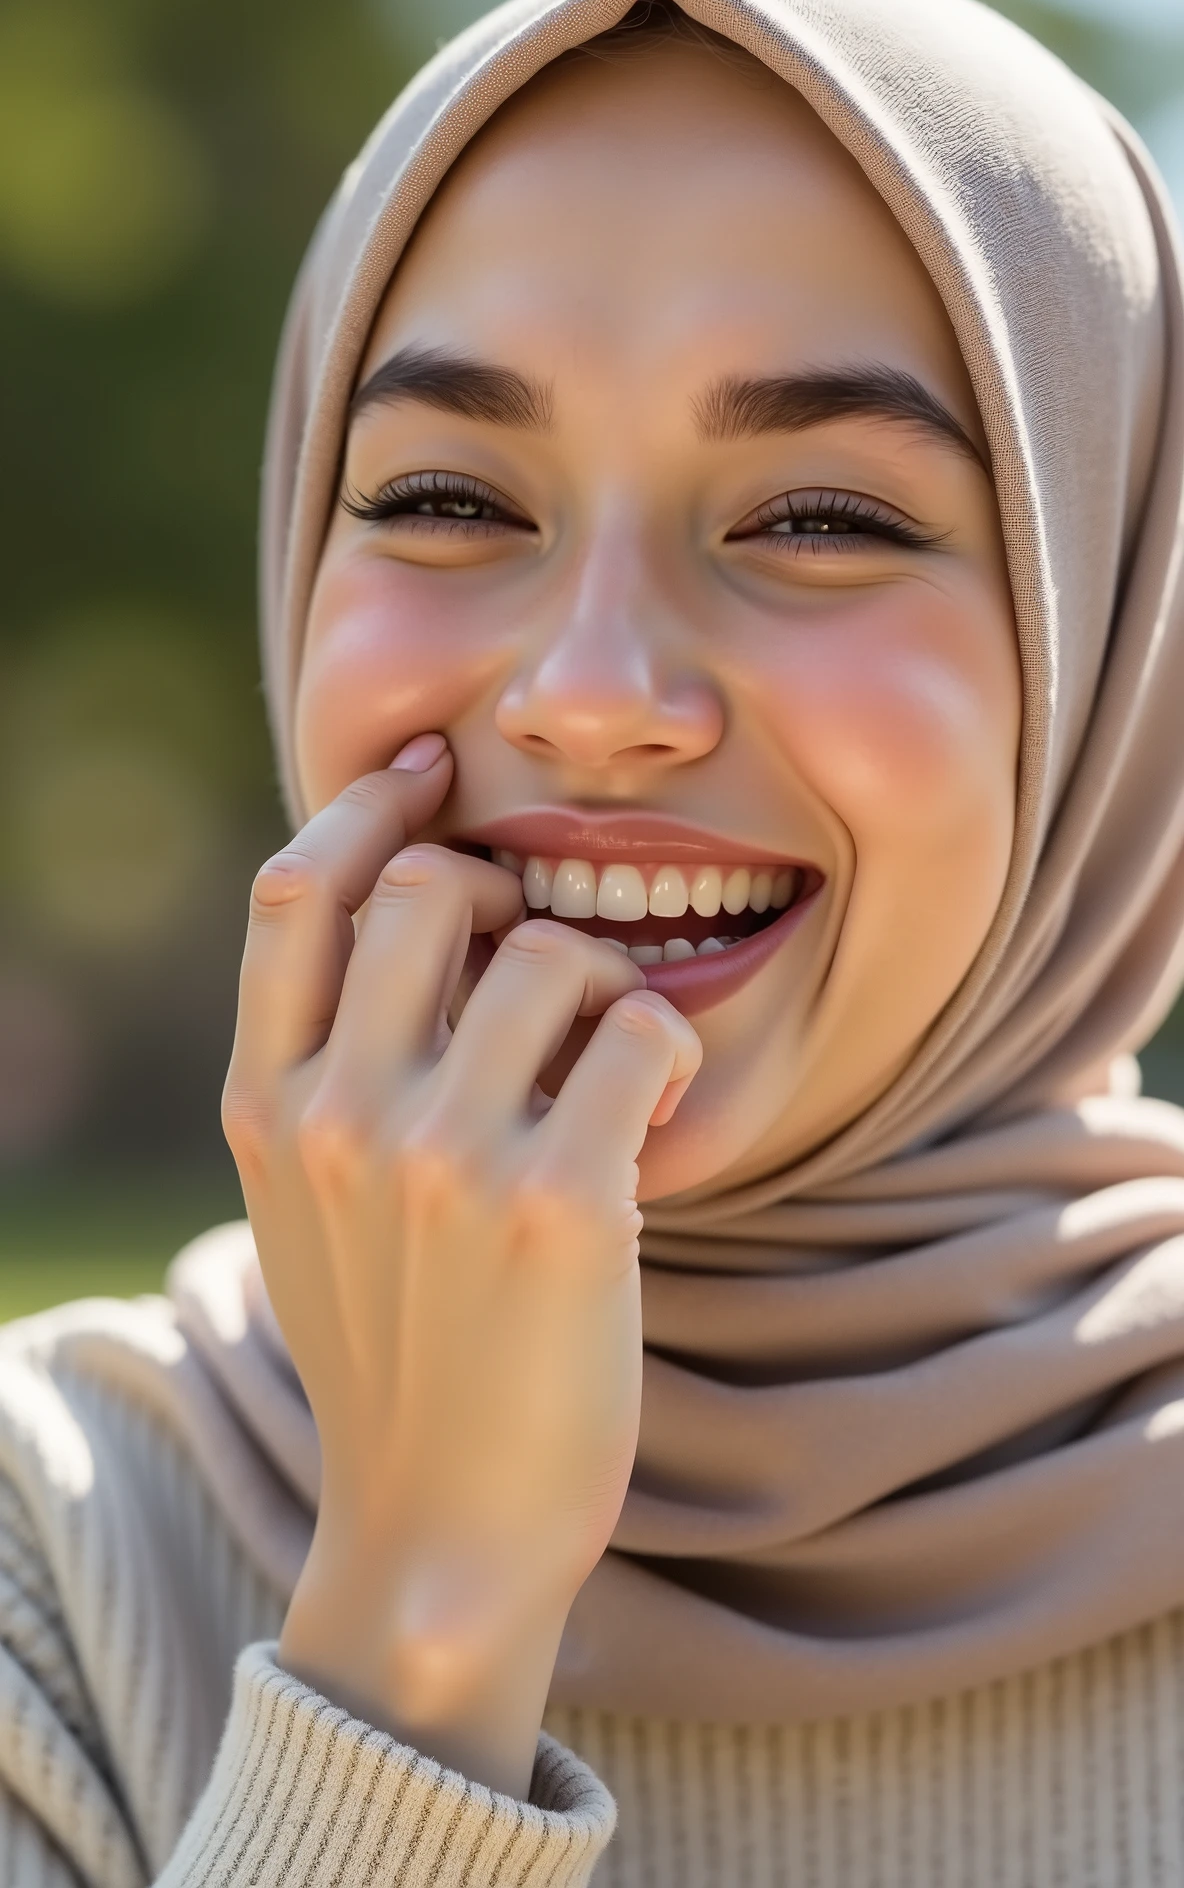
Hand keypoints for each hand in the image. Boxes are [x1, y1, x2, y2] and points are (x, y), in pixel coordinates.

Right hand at [221, 736, 700, 1796]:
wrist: (441, 1525)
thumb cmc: (394, 1351)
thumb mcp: (306, 1204)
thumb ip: (324, 1070)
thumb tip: (396, 918)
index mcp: (267, 1104)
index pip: (297, 889)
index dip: (370, 806)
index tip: (431, 772)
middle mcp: (341, 1115)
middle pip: (433, 890)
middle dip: (511, 896)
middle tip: (549, 968)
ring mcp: (445, 1160)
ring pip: (552, 951)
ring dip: (603, 987)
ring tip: (610, 1065)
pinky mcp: (560, 1208)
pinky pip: (640, 1032)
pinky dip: (662, 1052)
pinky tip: (651, 1114)